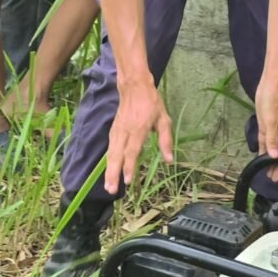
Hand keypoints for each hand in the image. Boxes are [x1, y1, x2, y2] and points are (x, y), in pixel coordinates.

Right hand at [104, 77, 172, 193]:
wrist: (134, 86)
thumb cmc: (151, 103)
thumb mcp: (164, 119)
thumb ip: (165, 140)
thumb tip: (169, 160)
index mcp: (139, 128)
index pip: (132, 150)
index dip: (129, 166)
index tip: (127, 181)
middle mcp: (126, 131)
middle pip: (117, 155)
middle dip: (113, 173)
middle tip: (111, 190)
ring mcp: (117, 130)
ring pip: (111, 153)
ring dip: (109, 170)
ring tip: (108, 186)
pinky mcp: (113, 130)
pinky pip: (110, 147)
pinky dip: (108, 160)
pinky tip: (109, 170)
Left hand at [254, 79, 277, 182]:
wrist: (269, 86)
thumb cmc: (273, 101)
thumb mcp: (271, 122)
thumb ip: (272, 139)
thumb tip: (275, 157)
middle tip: (274, 178)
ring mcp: (273, 129)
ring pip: (274, 148)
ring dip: (271, 160)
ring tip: (267, 172)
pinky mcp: (265, 125)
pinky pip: (265, 141)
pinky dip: (264, 149)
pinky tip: (260, 156)